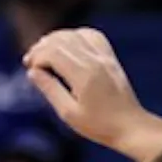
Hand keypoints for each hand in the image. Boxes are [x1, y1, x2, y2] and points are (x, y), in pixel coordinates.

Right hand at [24, 28, 142, 150]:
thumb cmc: (100, 126)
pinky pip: (92, 36)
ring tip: (46, 53)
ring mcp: (105, 58)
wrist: (131, 127)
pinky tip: (68, 46)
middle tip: (32, 61)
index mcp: (84, 75)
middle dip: (42, 47)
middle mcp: (95, 61)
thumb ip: (50, 90)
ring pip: (75, 34)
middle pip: (61, 40)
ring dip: (56, 39)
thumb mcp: (69, 113)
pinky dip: (76, 35)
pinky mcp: (111, 59)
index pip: (53, 52)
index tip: (31, 69)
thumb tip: (32, 72)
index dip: (37, 57)